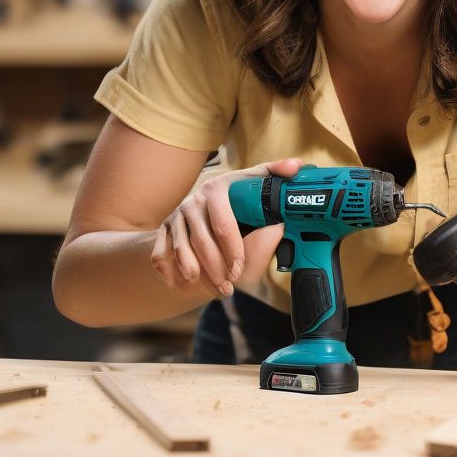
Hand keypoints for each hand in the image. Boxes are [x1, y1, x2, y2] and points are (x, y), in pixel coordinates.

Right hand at [150, 157, 302, 297]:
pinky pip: (160, 255)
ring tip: (217, 290)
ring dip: (199, 275)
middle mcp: (193, 201)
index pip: (223, 223)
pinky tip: (185, 284)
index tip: (240, 269)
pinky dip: (172, 272)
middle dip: (217, 268)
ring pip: (182, 251)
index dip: (232, 249)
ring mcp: (176, 216)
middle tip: (231, 285)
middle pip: (201, 241)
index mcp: (216, 189)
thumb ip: (274, 176)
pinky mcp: (163, 229)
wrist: (204, 207)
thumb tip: (295, 166)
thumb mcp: (254, 184)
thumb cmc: (236, 200)